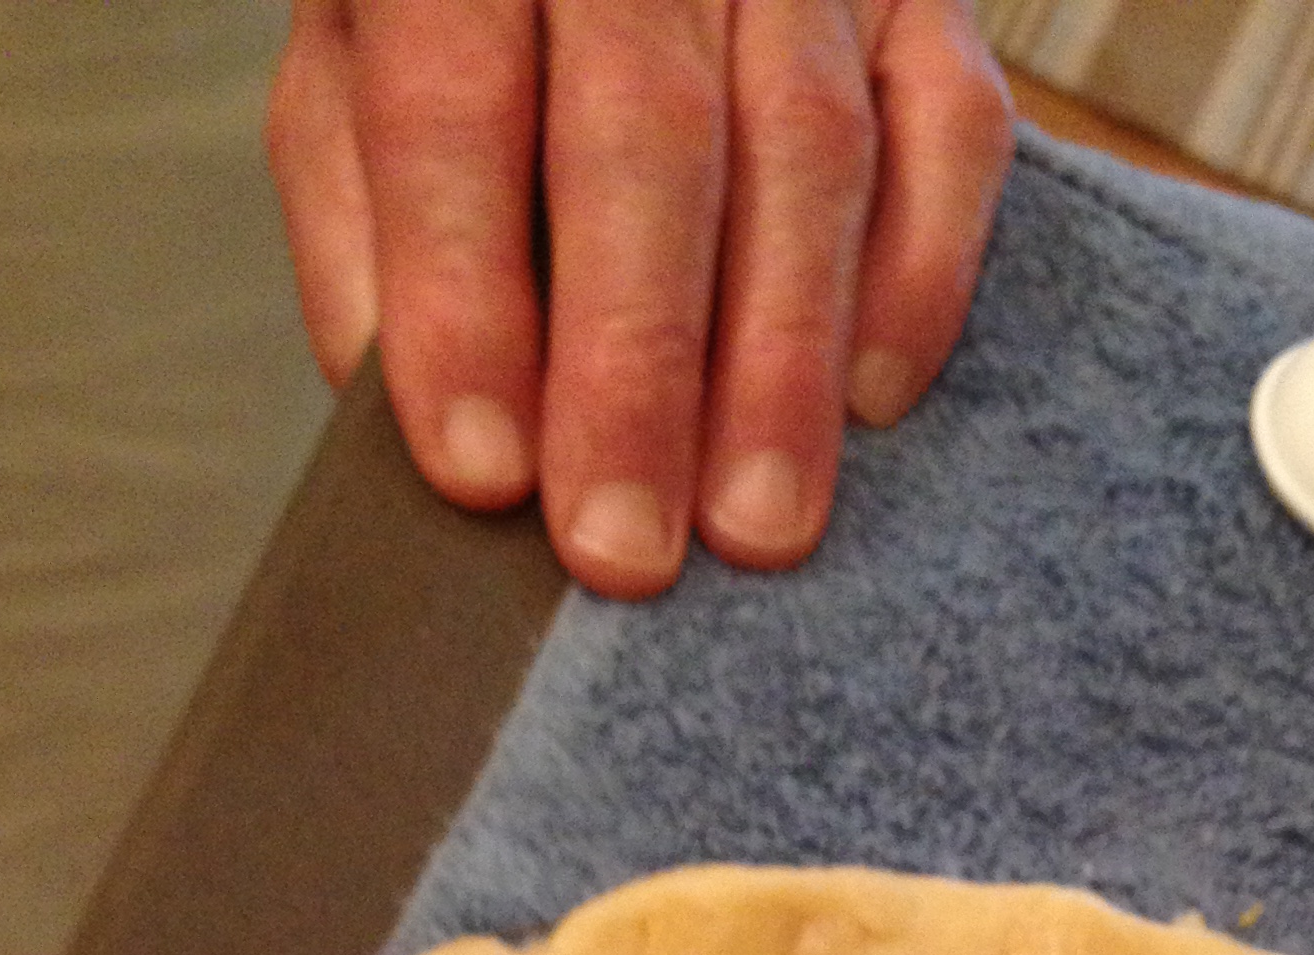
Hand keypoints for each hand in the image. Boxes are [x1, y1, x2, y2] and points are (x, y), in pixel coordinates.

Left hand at [268, 0, 1014, 597]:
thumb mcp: (361, 80)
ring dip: (780, 360)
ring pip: (808, 146)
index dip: (463, 293)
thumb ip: (370, 228)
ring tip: (755, 527)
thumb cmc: (486, 35)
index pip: (453, 100)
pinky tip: (873, 406)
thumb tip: (414, 429)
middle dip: (633, 364)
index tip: (481, 473)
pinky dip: (917, 279)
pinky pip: (952, 133)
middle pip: (645, 136)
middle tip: (623, 545)